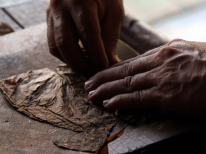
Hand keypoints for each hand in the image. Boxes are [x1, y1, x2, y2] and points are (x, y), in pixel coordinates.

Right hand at [47, 0, 123, 73]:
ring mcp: (51, 14)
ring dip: (71, 62)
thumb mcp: (114, 12)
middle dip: (81, 64)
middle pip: (65, 44)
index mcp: (80, 2)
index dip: (96, 55)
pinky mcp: (49, 21)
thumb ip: (110, 37)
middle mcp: (60, 8)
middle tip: (94, 73)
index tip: (104, 69)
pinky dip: (65, 56)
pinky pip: (52, 44)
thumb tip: (109, 63)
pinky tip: (77, 58)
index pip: (88, 35)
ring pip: (55, 47)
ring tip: (86, 67)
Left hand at [85, 39, 205, 116]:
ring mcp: (163, 77)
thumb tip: (161, 67)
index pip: (134, 61)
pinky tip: (108, 103)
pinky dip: (120, 101)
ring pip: (126, 83)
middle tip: (89, 83)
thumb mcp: (193, 54)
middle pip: (125, 70)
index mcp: (167, 50)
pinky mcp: (168, 94)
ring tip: (92, 94)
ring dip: (106, 89)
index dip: (116, 68)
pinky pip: (137, 98)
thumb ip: (173, 61)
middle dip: (104, 77)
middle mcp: (161, 61)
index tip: (104, 73)